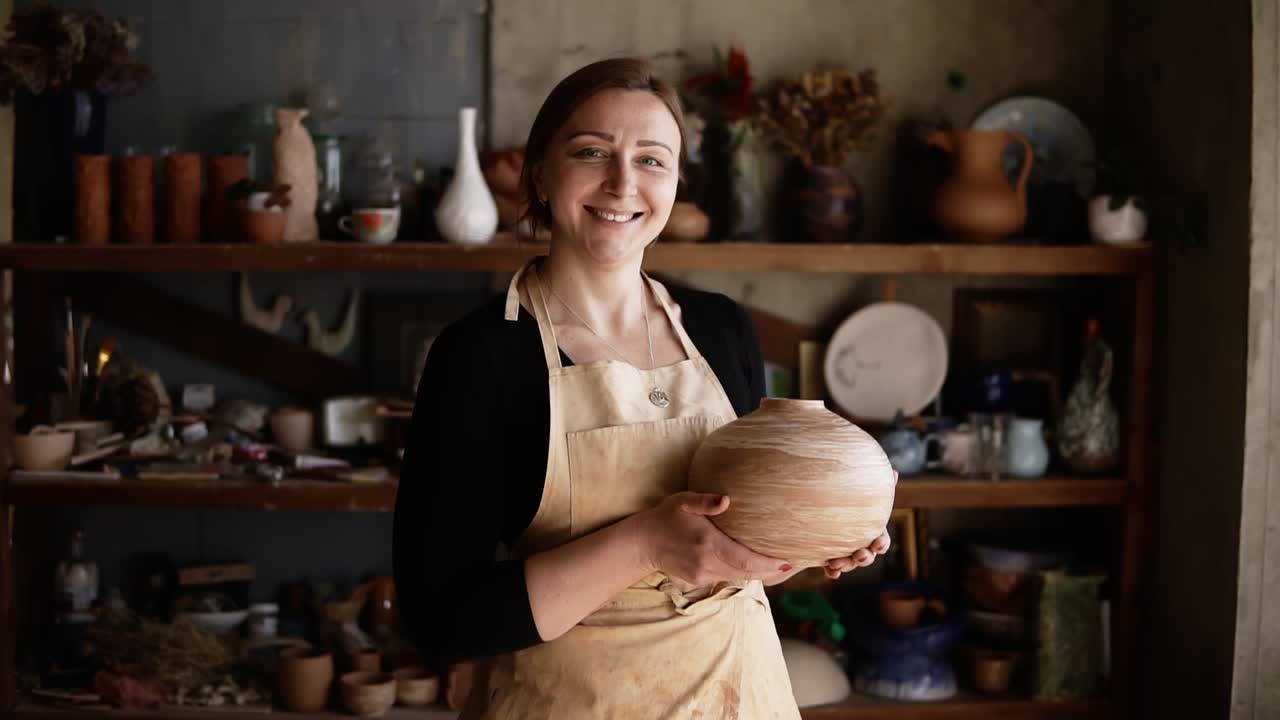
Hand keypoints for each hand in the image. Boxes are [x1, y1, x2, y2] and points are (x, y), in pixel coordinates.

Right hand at [634, 492, 790, 584]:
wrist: (642, 543)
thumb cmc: (666, 516)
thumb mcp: (683, 501)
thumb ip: (705, 501)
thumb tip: (726, 500)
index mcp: (707, 544)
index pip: (745, 560)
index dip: (769, 564)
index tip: (788, 560)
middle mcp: (707, 564)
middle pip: (748, 574)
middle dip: (772, 571)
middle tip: (794, 564)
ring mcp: (703, 575)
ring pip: (740, 578)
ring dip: (761, 574)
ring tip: (782, 566)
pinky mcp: (700, 580)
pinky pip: (729, 578)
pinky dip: (745, 573)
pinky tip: (757, 565)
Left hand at [823, 469, 897, 579]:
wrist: (825, 512)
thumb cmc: (851, 502)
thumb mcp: (863, 494)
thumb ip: (879, 487)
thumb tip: (895, 472)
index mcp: (872, 532)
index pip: (881, 542)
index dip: (880, 544)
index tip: (876, 543)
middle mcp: (861, 545)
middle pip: (867, 557)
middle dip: (865, 558)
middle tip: (859, 555)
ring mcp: (846, 553)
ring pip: (850, 564)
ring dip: (846, 564)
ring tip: (836, 562)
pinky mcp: (831, 558)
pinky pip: (834, 569)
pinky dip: (833, 571)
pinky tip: (830, 572)